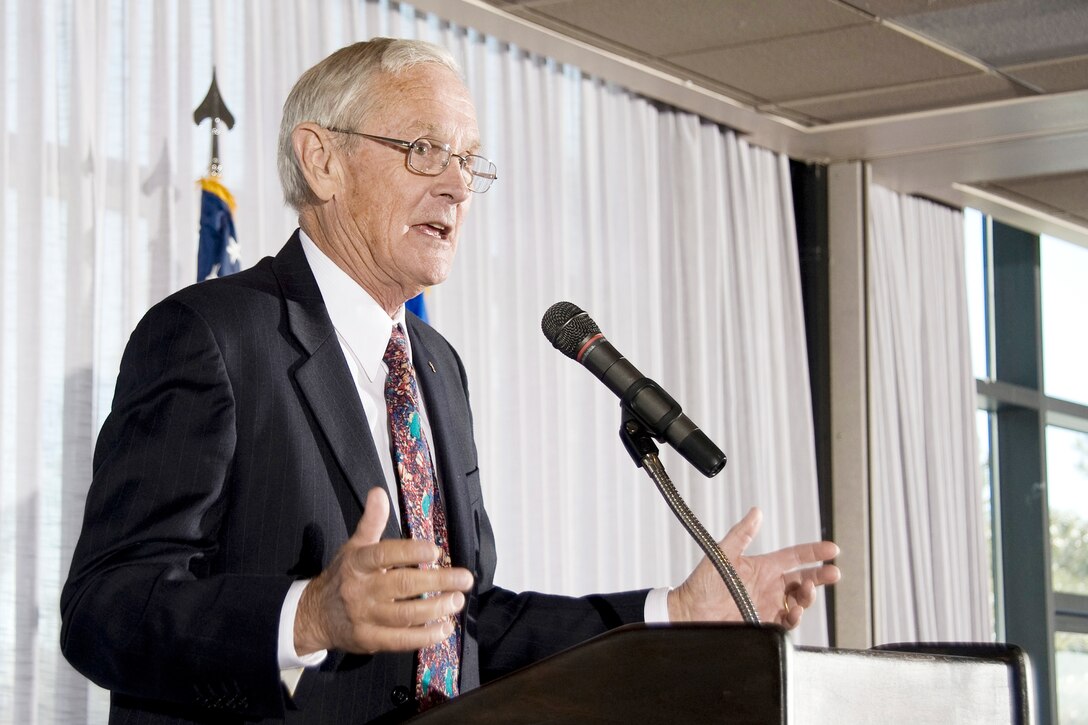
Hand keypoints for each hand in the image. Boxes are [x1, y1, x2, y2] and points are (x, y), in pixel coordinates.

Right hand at [294, 487, 473, 654]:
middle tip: (464, 579)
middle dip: (438, 582)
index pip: (384, 554)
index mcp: (357, 563)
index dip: (410, 552)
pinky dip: (425, 636)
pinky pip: (401, 640)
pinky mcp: (370, 640)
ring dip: (436, 609)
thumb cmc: (343, 576)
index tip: (435, 551)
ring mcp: (365, 617)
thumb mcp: (353, 547)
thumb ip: (371, 522)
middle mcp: (361, 589)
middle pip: (402, 586)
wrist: (314, 616)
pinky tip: (445, 628)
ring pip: (405, 615)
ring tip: (457, 601)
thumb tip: (378, 492)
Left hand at [668, 507, 838, 628]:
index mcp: (763, 567)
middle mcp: (770, 586)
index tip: (831, 549)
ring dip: (808, 596)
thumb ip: (742, 534)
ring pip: (800, 601)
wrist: (688, 612)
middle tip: (832, 572)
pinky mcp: (765, 624)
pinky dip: (795, 617)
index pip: (795, 557)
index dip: (813, 552)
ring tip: (806, 591)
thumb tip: (756, 512)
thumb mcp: (723, 554)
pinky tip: (794, 611)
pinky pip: (787, 622)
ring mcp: (769, 606)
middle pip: (804, 580)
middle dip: (821, 576)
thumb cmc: (701, 583)